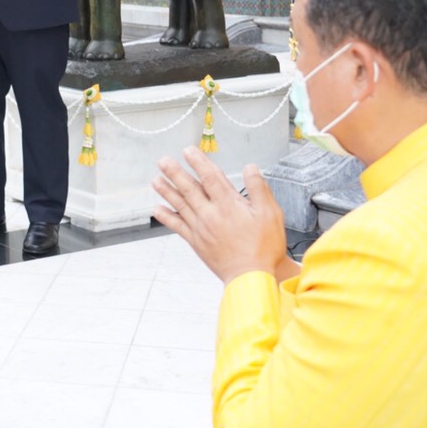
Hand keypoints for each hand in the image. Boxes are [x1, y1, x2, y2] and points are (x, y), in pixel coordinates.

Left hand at [152, 147, 288, 283]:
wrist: (251, 277)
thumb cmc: (263, 247)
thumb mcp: (270, 214)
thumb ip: (259, 188)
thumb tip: (250, 168)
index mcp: (229, 205)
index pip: (210, 177)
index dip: (199, 162)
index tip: (188, 151)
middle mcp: (211, 214)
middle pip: (189, 188)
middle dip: (175, 172)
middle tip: (163, 161)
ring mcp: (201, 228)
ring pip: (180, 204)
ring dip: (166, 190)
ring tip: (156, 179)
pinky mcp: (196, 242)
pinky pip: (177, 226)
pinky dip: (166, 216)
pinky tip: (156, 208)